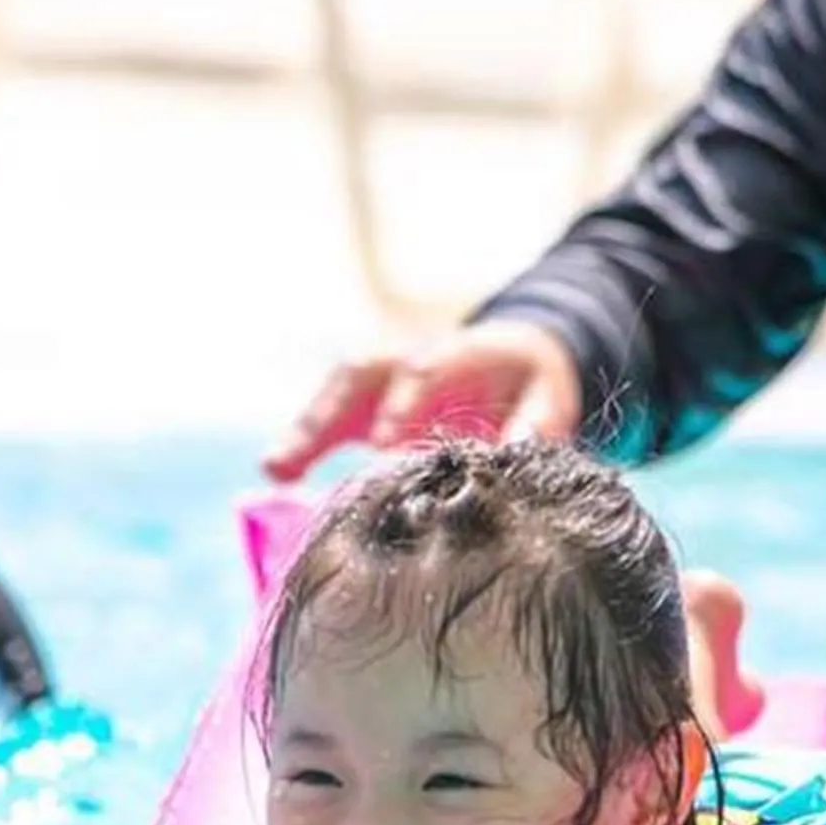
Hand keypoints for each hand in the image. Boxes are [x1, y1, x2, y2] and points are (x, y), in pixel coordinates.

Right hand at [263, 320, 583, 481]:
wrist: (512, 354)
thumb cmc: (529, 383)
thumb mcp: (550, 394)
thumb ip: (538, 421)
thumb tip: (518, 450)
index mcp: (457, 350)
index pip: (424, 369)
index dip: (401, 403)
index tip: (382, 442)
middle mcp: (408, 354)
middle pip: (363, 373)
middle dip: (335, 412)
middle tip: (305, 456)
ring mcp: (380, 375)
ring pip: (335, 391)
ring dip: (306, 427)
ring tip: (277, 468)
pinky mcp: (361, 400)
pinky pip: (324, 417)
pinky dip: (301, 442)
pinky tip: (275, 474)